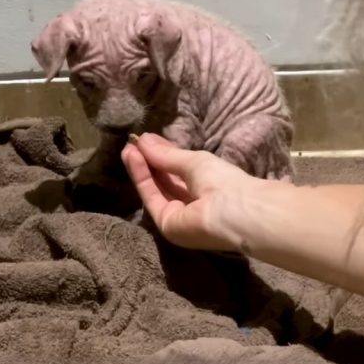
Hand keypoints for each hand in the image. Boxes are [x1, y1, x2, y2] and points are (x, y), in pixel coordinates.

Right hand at [121, 133, 253, 250]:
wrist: (234, 211)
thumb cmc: (222, 180)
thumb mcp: (194, 161)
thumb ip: (167, 155)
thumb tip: (144, 140)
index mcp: (206, 185)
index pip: (179, 170)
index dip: (162, 154)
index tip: (145, 140)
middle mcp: (192, 201)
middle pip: (166, 180)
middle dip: (148, 161)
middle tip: (133, 142)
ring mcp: (179, 215)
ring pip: (156, 188)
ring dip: (141, 167)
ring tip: (128, 148)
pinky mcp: (166, 224)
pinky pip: (152, 197)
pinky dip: (141, 177)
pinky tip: (133, 158)